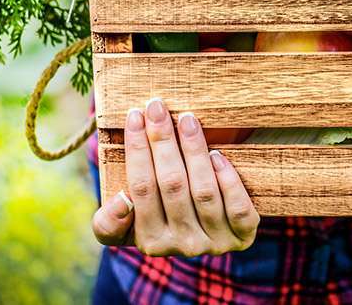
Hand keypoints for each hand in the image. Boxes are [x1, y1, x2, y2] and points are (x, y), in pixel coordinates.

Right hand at [91, 99, 259, 255]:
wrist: (208, 232)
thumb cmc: (161, 215)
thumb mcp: (126, 225)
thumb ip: (109, 222)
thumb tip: (121, 201)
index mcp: (150, 241)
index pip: (141, 189)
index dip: (137, 150)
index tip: (134, 115)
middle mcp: (182, 245)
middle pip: (172, 185)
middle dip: (162, 140)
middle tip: (156, 106)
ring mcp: (215, 242)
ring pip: (203, 192)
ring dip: (194, 151)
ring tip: (187, 119)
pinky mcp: (243, 236)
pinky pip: (238, 209)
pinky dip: (228, 180)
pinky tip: (217, 154)